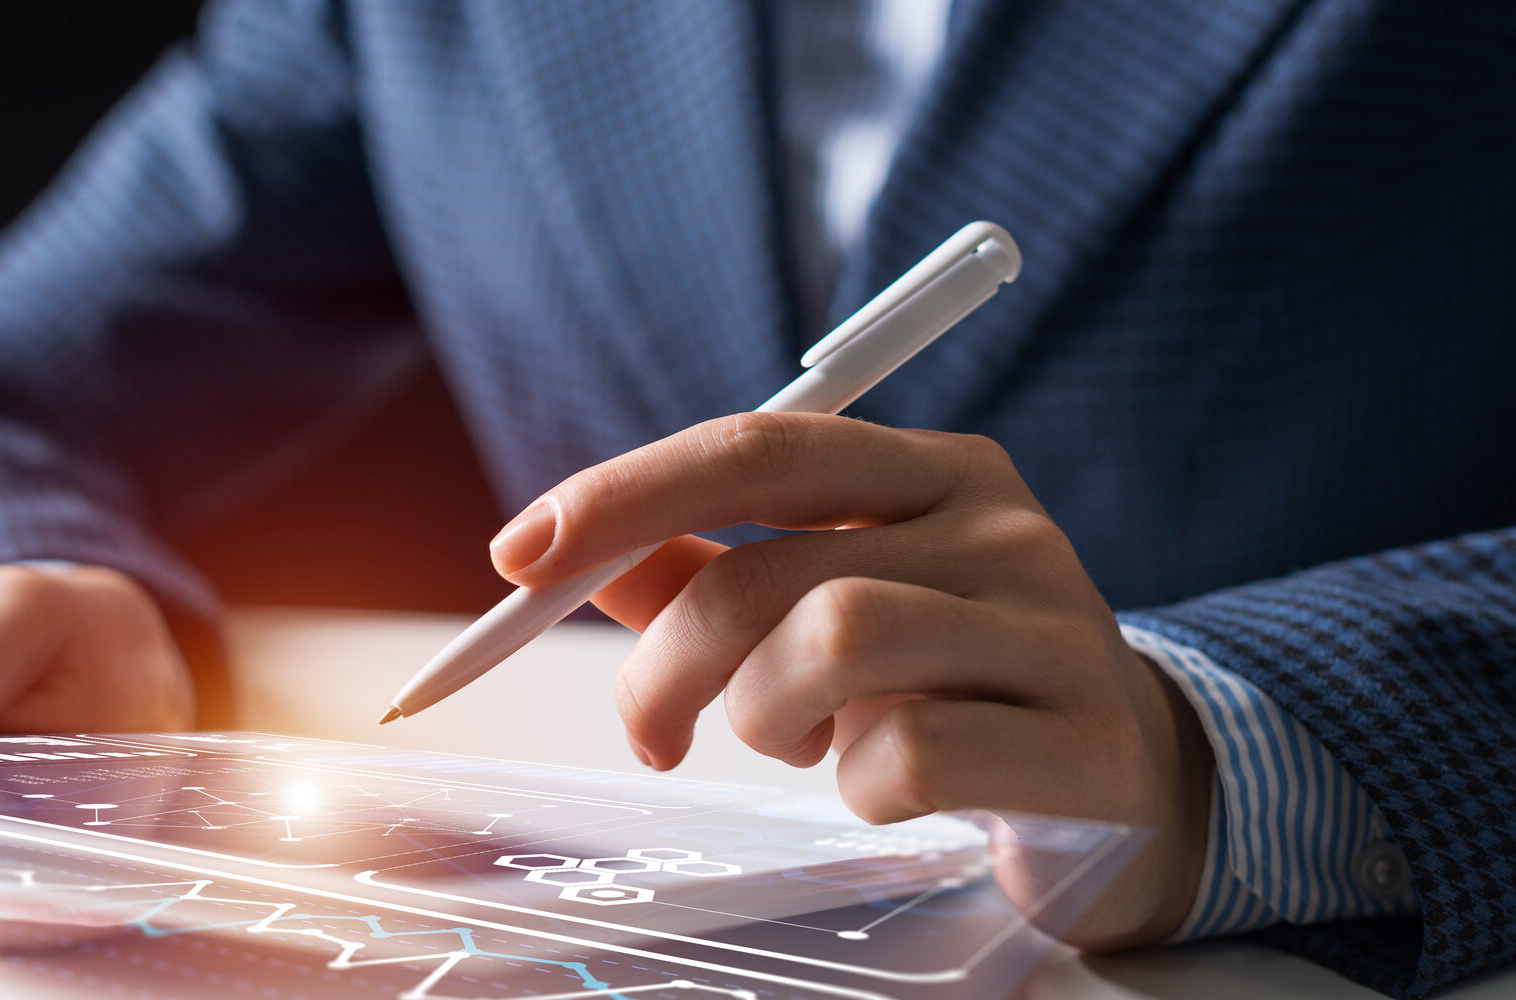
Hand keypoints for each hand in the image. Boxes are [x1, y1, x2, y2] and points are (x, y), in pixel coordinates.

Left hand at [489, 413, 1212, 948]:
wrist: (1135, 778)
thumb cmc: (948, 682)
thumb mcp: (833, 603)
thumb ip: (710, 572)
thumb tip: (573, 557)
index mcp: (932, 470)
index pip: (757, 447)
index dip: (624, 494)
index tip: (518, 554)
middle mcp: (1001, 525)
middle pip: (774, 567)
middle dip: (667, 664)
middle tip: (651, 731)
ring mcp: (1054, 628)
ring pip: (835, 645)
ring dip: (766, 718)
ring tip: (796, 742)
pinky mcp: (1086, 741)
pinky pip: (907, 759)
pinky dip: (855, 788)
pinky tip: (883, 792)